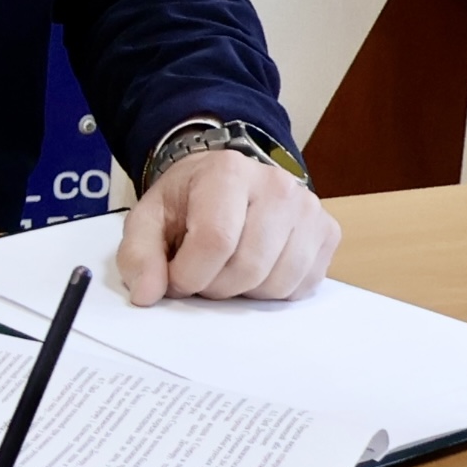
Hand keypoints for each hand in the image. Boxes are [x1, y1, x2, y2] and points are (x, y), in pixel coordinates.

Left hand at [116, 149, 340, 303]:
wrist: (226, 182)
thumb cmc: (188, 201)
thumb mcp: (149, 219)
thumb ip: (138, 255)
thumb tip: (145, 294)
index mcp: (228, 172)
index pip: (215, 241)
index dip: (189, 275)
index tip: (177, 278)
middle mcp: (277, 185)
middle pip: (248, 267)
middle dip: (216, 286)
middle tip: (202, 273)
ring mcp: (308, 208)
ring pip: (277, 282)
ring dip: (244, 291)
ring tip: (228, 267)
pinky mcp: (328, 232)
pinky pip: (301, 286)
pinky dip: (272, 290)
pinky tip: (256, 267)